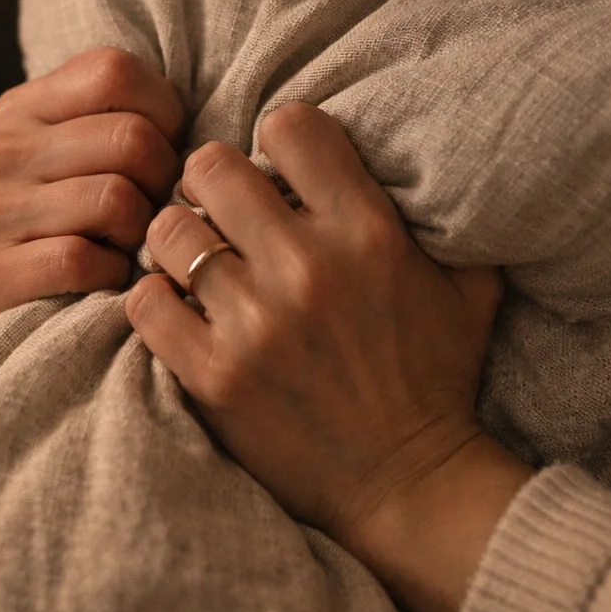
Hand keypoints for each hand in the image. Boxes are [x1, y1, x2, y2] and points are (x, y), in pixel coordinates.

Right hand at [0, 47, 183, 409]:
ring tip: (128, 246)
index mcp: (23, 108)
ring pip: (115, 200)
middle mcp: (2, 151)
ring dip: (141, 235)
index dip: (162, 111)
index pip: (113, 72)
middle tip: (155, 210)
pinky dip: (111, 275)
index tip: (163, 149)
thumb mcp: (62, 155)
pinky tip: (104, 278)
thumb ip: (115, 123)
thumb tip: (203, 135)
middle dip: (164, 181)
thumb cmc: (44, 222)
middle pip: (130, 139)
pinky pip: (83, 260)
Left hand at [127, 102, 504, 556]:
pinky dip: (152, 299)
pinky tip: (176, 310)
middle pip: (210, 166)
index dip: (275, 139)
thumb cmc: (434, 378)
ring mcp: (254, 323)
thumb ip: (437, 215)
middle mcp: (307, 267)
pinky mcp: (212, 375)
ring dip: (175, 241)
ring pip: (167, 229)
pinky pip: (143, 301)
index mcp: (368, 232)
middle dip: (210, 182)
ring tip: (193, 263)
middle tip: (218, 211)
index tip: (273, 169)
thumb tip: (406, 155)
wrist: (408, 485)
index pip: (290, 126)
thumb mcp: (467, 285)